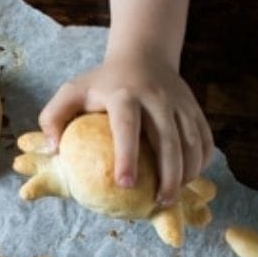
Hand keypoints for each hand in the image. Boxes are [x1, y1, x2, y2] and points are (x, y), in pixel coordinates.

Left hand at [38, 49, 212, 204]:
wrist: (143, 54)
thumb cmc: (102, 83)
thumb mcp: (72, 91)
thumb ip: (53, 118)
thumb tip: (52, 151)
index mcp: (124, 94)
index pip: (127, 126)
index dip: (127, 156)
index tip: (125, 185)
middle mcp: (156, 97)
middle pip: (167, 139)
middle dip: (167, 174)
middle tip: (160, 202)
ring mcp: (179, 102)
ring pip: (191, 141)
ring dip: (186, 173)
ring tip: (172, 197)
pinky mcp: (194, 108)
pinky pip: (205, 139)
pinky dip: (200, 162)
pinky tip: (189, 179)